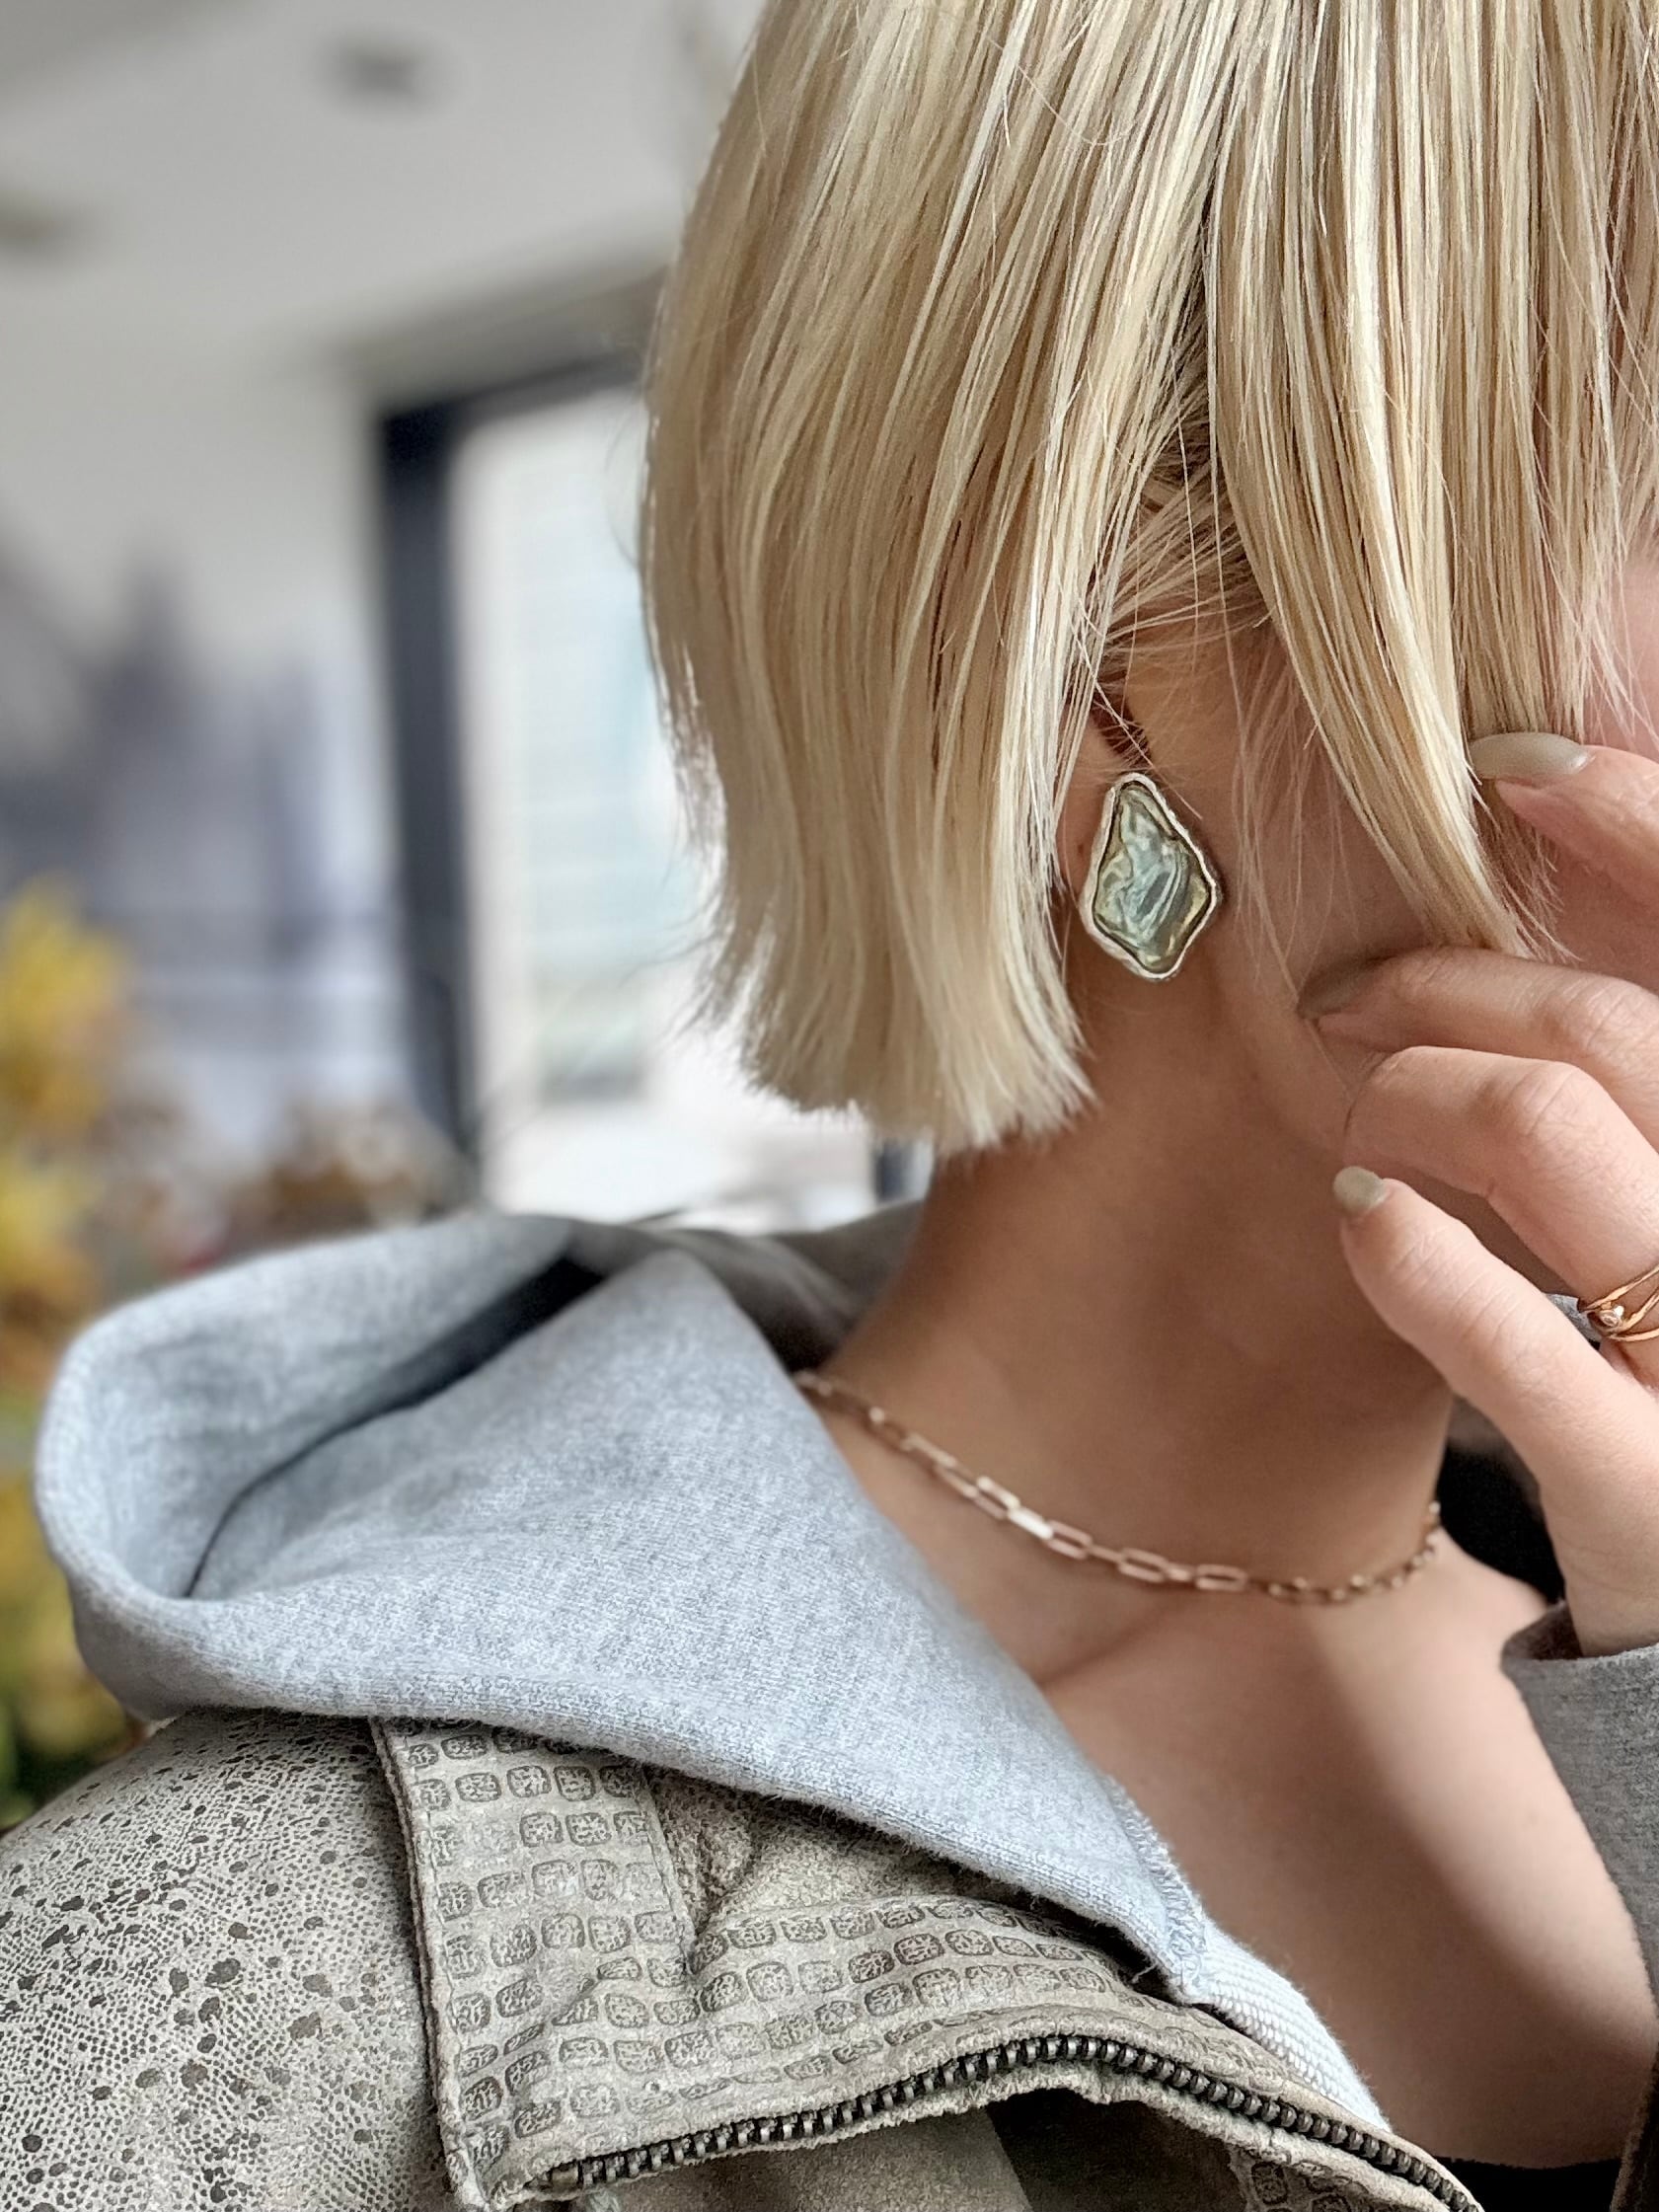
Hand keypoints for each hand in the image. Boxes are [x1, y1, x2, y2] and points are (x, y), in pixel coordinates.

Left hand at [1310, 736, 1658, 1656]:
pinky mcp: (1653, 1493)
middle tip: (1343, 995)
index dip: (1632, 817)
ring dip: (1417, 1093)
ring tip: (1362, 1123)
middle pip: (1606, 1026)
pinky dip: (1409, 1251)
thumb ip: (1637, 1078)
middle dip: (1448, 982)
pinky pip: (1513, 1333)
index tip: (1507, 768)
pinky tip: (1362, 1216)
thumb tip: (1551, 870)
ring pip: (1548, 1128)